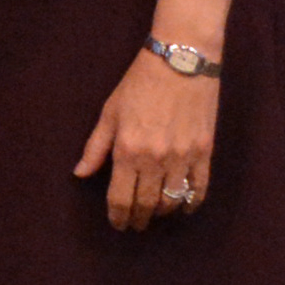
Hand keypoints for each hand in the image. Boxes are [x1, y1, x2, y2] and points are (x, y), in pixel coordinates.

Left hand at [74, 51, 221, 232]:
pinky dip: (191, 202)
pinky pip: (199, 187)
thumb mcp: (110, 111)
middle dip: (139, 219)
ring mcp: (182, 157)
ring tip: (156, 214)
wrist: (182, 60)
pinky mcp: (204, 151)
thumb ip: (95, 146)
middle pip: (146, 204)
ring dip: (162, 212)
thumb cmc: (140, 83)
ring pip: (172, 200)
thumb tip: (80, 174)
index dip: (118, 216)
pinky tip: (184, 207)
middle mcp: (154, 159)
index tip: (118, 224)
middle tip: (136, 224)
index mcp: (127, 150)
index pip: (120, 198)